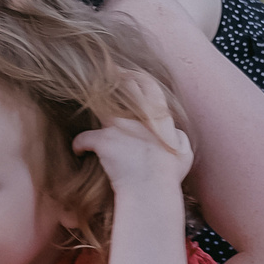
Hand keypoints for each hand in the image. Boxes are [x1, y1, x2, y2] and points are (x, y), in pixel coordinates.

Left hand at [72, 73, 192, 191]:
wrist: (152, 190)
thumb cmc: (169, 175)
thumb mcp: (184, 154)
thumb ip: (180, 138)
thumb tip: (175, 131)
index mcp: (158, 117)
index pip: (149, 87)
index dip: (136, 77)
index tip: (127, 73)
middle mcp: (138, 117)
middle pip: (123, 87)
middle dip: (112, 79)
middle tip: (99, 78)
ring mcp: (120, 127)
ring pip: (100, 108)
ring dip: (91, 108)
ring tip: (83, 109)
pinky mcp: (104, 141)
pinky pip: (84, 138)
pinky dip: (80, 144)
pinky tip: (78, 151)